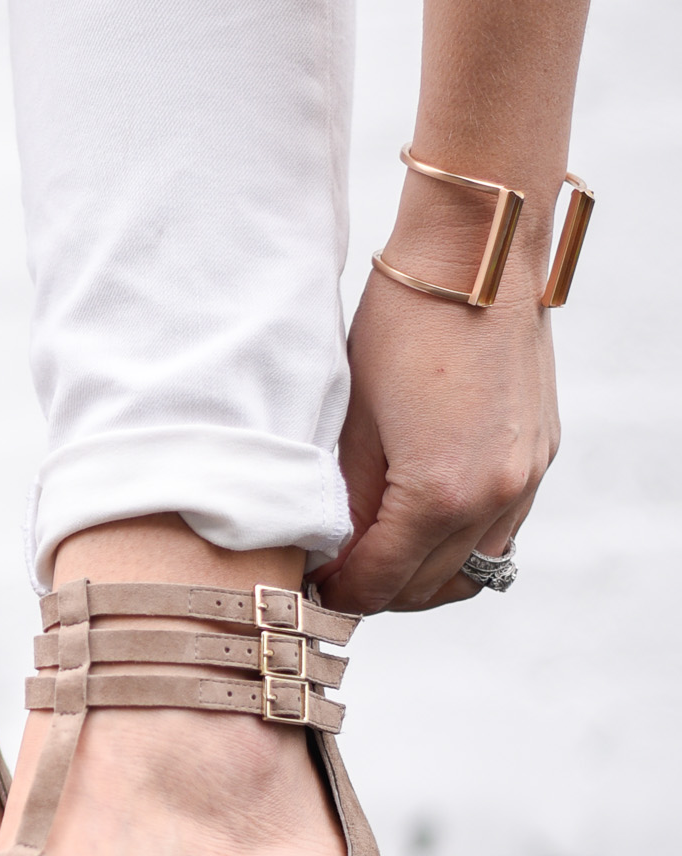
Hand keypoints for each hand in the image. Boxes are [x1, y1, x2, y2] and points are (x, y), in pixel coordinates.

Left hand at [314, 261, 557, 615]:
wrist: (475, 260)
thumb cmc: (400, 329)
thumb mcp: (354, 422)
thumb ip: (349, 499)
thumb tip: (336, 552)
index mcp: (441, 493)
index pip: (384, 580)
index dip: (342, 594)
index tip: (313, 590)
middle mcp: (497, 496)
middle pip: (431, 586)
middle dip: (380, 592)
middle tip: (337, 579)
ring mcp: (528, 478)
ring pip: (474, 567)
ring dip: (425, 576)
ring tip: (377, 559)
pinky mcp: (541, 455)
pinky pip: (503, 529)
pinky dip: (461, 543)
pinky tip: (421, 526)